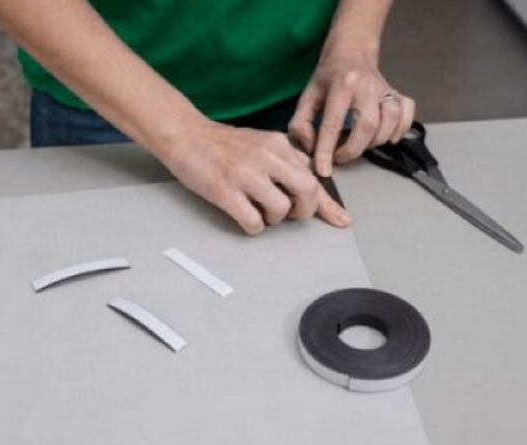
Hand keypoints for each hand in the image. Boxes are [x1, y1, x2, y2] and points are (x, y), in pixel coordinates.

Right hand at [162, 119, 350, 234]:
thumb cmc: (220, 144)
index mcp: (278, 144)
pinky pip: (254, 222)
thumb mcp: (260, 142)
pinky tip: (244, 218)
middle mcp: (267, 156)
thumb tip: (307, 179)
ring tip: (259, 212)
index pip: (312, 175)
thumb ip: (284, 159)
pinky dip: (253, 227)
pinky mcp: (226, 190)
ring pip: (281, 209)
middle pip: (307, 191)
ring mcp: (246, 173)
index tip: (342, 220)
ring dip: (274, 219)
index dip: (329, 204)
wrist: (185, 135)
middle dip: (304, 211)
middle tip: (290, 215)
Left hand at [289, 50, 415, 175]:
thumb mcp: (306, 98)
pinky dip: (399, 131)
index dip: (326, 150)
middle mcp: (366, 86)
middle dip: (352, 149)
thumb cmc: (327, 79)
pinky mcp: (398, 94)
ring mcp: (385, 89)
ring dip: (373, 142)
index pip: (333, 124)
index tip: (323, 169)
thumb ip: (300, 125)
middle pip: (367, 126)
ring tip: (358, 144)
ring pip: (389, 123)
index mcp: (340, 85)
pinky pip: (406, 115)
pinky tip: (386, 137)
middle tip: (339, 156)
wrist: (350, 52)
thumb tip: (311, 148)